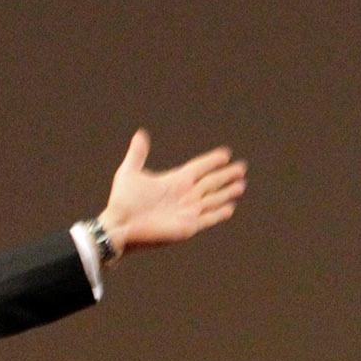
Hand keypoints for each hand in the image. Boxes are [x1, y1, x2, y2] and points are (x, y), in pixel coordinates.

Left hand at [96, 129, 246, 254]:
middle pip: (211, 182)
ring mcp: (186, 211)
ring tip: (241, 186)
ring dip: (226, 193)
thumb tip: (140, 134)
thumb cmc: (122, 202)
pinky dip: (218, 214)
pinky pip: (207, 219)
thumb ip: (137, 154)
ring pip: (213, 199)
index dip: (211, 161)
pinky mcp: (186, 227)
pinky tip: (230, 208)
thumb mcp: (129, 173)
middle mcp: (183, 195)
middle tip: (242, 167)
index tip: (226, 154)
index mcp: (174, 181)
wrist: (119, 225)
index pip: (199, 168)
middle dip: (226, 175)